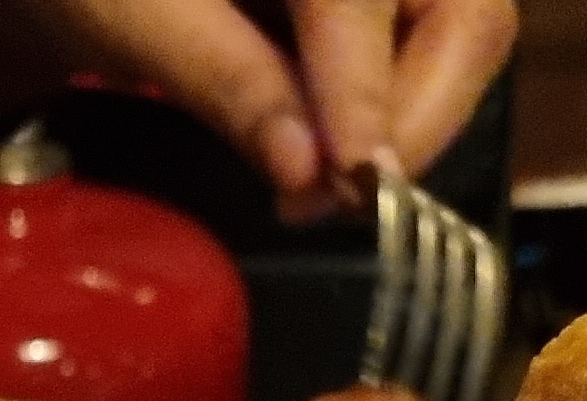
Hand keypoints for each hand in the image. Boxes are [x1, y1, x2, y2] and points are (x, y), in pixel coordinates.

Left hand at [0, 0, 517, 222]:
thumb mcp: (121, 12)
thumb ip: (222, 76)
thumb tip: (313, 168)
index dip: (365, 91)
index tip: (352, 183)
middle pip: (465, 11)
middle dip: (416, 111)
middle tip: (345, 197)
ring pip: (457, 31)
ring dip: (408, 118)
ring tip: (326, 185)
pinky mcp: (350, 14)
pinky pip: (418, 45)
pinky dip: (383, 107)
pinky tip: (329, 153)